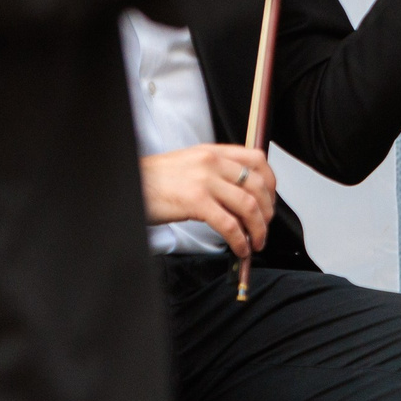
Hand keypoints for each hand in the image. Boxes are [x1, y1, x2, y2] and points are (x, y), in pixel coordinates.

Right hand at [141, 144, 276, 255]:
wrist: (129, 183)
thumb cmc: (156, 180)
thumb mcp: (191, 165)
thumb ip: (216, 172)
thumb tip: (242, 195)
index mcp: (213, 152)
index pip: (257, 159)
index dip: (271, 183)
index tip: (270, 201)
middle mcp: (212, 162)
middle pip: (258, 186)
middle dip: (267, 212)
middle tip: (264, 228)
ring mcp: (204, 181)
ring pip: (248, 206)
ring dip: (258, 229)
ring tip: (255, 243)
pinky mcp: (195, 201)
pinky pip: (229, 224)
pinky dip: (240, 240)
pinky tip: (239, 248)